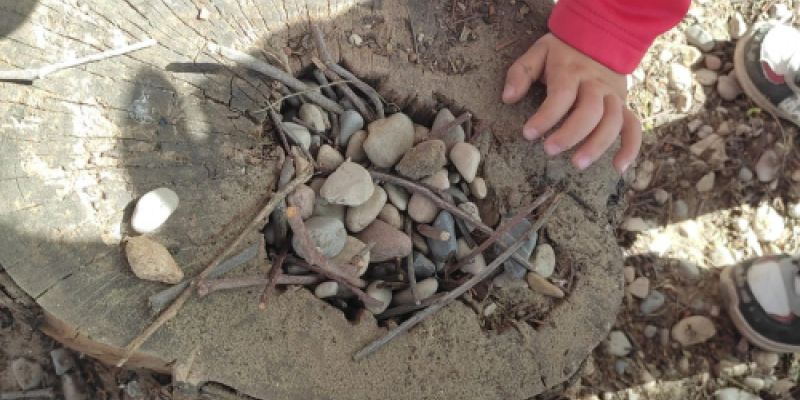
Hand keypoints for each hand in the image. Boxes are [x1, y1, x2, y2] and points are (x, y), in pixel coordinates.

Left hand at [502, 33, 640, 172]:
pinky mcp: (624, 104)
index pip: (561, 96)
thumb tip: (507, 98)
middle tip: (549, 150)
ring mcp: (613, 95)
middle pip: (590, 111)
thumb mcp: (538, 52)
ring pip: (613, 121)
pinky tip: (619, 167)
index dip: (545, 116)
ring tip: (578, 164)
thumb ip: (521, 73)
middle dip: (570, 134)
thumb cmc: (562, 52)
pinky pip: (633, 126)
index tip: (528, 133)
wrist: (602, 35)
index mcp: (571, 72)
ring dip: (598, 144)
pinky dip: (631, 147)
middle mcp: (596, 85)